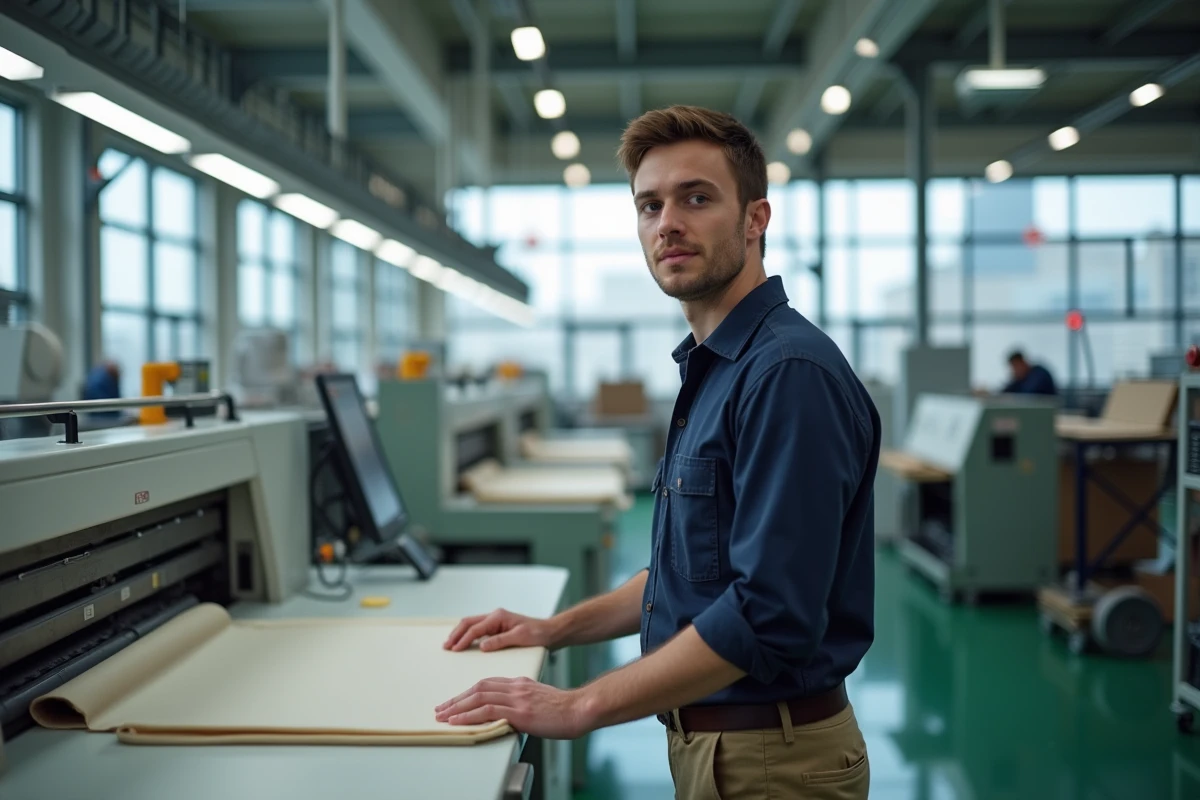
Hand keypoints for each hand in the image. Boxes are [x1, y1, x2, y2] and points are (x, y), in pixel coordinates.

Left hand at [434, 677, 594, 738]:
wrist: (580, 709)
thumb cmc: (565, 710)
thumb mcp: (540, 700)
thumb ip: (523, 702)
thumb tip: (510, 714)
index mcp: (520, 683)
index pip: (487, 684)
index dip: (468, 692)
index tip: (456, 701)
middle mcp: (516, 687)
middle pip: (478, 688)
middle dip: (457, 699)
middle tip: (441, 708)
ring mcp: (517, 698)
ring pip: (478, 697)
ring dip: (457, 707)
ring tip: (443, 715)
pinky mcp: (519, 711)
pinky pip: (487, 710)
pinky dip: (468, 715)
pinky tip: (457, 720)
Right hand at [443, 608, 555, 651]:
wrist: (550, 632)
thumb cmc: (538, 633)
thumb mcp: (520, 637)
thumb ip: (500, 641)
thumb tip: (482, 646)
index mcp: (498, 616)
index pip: (475, 629)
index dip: (463, 639)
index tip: (454, 649)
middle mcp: (495, 616)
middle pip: (468, 623)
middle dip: (456, 634)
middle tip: (446, 646)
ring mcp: (495, 621)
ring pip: (471, 625)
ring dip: (460, 634)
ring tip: (450, 645)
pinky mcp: (497, 627)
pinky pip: (478, 630)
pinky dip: (468, 635)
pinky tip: (463, 643)